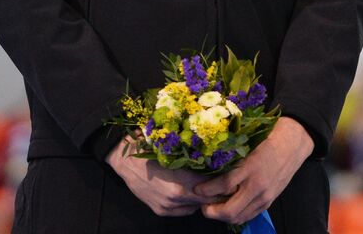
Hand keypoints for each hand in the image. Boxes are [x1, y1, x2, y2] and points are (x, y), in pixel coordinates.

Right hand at [106, 139, 222, 216]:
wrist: (127, 161)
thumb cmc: (154, 149)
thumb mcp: (178, 152)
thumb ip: (198, 160)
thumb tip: (221, 160)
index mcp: (183, 180)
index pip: (213, 188)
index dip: (226, 184)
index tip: (236, 178)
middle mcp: (176, 197)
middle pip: (207, 201)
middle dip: (219, 194)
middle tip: (230, 185)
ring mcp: (167, 206)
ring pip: (196, 207)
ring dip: (205, 199)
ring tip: (214, 188)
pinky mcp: (161, 211)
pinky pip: (184, 211)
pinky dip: (191, 204)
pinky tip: (195, 194)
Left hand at [196, 117, 313, 224]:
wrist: (295, 141)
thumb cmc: (270, 136)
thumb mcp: (250, 141)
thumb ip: (233, 154)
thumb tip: (209, 161)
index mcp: (252, 166)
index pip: (224, 185)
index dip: (206, 190)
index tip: (196, 188)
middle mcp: (258, 184)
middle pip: (229, 210)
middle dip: (211, 211)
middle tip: (203, 205)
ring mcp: (265, 195)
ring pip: (238, 217)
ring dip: (222, 216)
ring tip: (214, 207)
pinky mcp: (270, 200)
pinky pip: (248, 215)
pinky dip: (236, 215)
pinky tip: (229, 207)